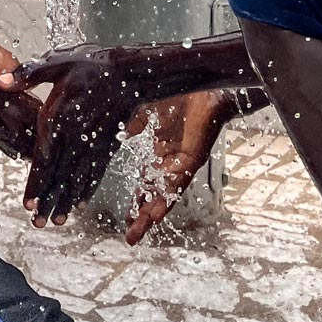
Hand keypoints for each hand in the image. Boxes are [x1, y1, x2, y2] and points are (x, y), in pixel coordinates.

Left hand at [1, 47, 152, 225]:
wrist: (133, 71)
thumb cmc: (92, 64)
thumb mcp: (56, 62)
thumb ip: (27, 75)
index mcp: (59, 118)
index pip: (44, 159)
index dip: (35, 184)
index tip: (27, 204)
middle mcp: (76, 136)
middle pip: (60, 176)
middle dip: (47, 201)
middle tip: (37, 223)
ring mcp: (94, 143)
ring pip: (78, 179)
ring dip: (67, 201)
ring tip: (56, 221)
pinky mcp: (109, 145)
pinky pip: (97, 173)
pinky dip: (88, 190)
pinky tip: (81, 204)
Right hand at [123, 90, 234, 243]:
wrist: (198, 86)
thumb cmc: (177, 97)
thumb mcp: (146, 114)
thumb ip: (135, 127)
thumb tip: (123, 136)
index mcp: (158, 154)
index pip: (145, 184)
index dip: (136, 201)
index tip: (126, 217)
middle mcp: (170, 164)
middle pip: (154, 196)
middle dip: (142, 217)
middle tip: (130, 236)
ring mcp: (181, 164)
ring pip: (165, 196)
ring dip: (151, 215)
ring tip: (139, 231)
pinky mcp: (192, 161)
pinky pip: (178, 184)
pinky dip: (167, 199)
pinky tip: (156, 214)